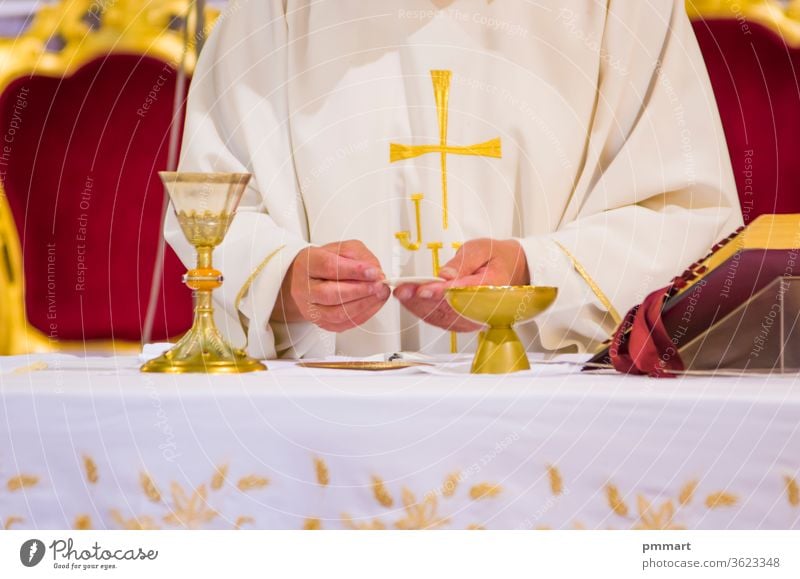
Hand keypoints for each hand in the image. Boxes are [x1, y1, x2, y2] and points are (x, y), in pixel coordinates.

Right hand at [271, 240, 389, 331]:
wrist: (309, 279)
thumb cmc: (325, 262)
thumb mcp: (342, 249)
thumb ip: (359, 256)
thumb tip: (375, 271)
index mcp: (307, 264)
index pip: (328, 267)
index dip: (353, 270)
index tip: (373, 271)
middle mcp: (304, 288)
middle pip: (329, 293)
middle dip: (359, 290)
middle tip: (378, 285)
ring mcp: (311, 308)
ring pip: (336, 313)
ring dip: (363, 305)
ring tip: (379, 294)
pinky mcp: (321, 322)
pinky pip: (343, 324)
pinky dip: (362, 315)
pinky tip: (373, 305)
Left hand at [393, 238, 529, 331]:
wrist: (510, 270)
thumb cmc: (496, 258)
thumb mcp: (480, 249)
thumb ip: (462, 262)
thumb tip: (445, 275)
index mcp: (493, 287)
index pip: (464, 293)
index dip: (441, 293)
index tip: (423, 288)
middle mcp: (484, 308)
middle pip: (449, 309)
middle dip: (422, 300)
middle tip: (403, 290)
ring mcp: (474, 319)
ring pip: (442, 318)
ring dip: (419, 307)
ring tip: (402, 293)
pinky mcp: (464, 323)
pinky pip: (441, 321)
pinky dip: (423, 311)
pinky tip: (410, 301)